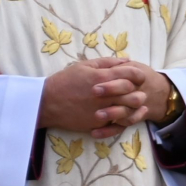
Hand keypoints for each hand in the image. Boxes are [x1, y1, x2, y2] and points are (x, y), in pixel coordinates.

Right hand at [39, 58, 154, 138]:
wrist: (46, 102)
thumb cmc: (64, 81)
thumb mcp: (83, 66)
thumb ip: (106, 62)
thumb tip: (126, 60)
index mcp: (102, 77)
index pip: (133, 74)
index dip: (138, 75)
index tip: (135, 77)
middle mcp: (106, 94)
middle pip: (135, 94)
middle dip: (138, 92)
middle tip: (134, 92)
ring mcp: (103, 110)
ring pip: (130, 110)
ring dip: (133, 107)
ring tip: (128, 105)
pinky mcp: (99, 123)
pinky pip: (120, 124)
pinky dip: (124, 120)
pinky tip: (121, 115)